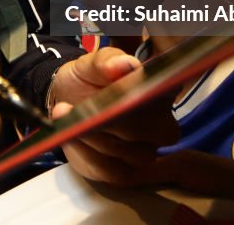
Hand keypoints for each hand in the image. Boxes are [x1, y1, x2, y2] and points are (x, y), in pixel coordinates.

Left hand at [49, 47, 179, 183]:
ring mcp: (144, 152)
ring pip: (130, 154)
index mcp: (161, 93)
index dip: (145, 97)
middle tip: (86, 108)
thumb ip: (107, 61)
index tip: (116, 92)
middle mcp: (161, 125)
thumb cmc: (88, 80)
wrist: (66, 99)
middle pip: (151, 131)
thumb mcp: (91, 64)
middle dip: (116, 120)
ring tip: (68, 115)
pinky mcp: (122, 172)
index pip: (167, 97)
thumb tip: (125, 64)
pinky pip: (111, 170)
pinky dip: (87, 153)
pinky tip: (71, 137)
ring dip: (96, 136)